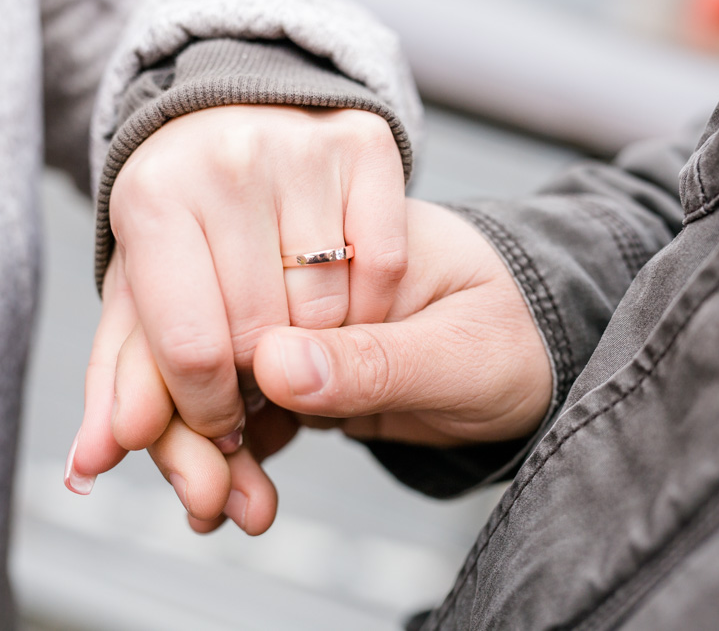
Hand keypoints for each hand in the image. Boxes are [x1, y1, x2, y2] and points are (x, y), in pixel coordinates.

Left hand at [65, 105, 405, 519]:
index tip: (220, 417)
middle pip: (262, 339)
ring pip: (327, 311)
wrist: (232, 124)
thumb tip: (90, 467)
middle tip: (256, 367)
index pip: (192, 351)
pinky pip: (382, 268)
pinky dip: (369, 307)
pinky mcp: (366, 139)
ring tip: (292, 330)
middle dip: (259, 380)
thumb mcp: (141, 296)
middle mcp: (224, 159)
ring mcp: (300, 144)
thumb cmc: (184, 226)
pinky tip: (343, 301)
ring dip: (318, 349)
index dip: (210, 410)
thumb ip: (123, 382)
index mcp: (150, 196)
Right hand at [81, 199, 550, 533]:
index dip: (191, 364)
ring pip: (193, 367)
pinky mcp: (285, 355)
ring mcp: (281, 304)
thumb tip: (276, 366)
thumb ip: (376, 360)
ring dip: (194, 444)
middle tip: (207, 498)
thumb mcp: (463, 352)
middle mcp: (289, 251)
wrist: (534, 352)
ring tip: (218, 507)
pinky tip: (230, 494)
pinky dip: (222, 450)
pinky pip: (230, 399)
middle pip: (186, 326)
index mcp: (331, 212)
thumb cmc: (515, 334)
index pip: (219, 279)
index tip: (214, 441)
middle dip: (184, 422)